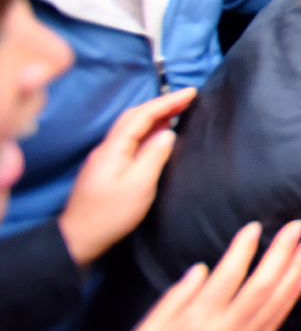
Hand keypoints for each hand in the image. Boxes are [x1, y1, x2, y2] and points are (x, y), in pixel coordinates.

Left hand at [61, 88, 195, 265]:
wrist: (79, 238)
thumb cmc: (110, 214)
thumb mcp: (139, 186)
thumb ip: (154, 156)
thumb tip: (167, 132)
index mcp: (114, 149)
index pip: (142, 116)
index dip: (167, 102)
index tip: (191, 92)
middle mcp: (106, 148)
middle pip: (133, 117)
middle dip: (161, 104)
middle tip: (187, 98)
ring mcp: (104, 158)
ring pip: (130, 127)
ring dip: (154, 115)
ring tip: (178, 110)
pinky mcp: (106, 168)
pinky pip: (129, 139)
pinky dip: (147, 129)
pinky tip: (158, 133)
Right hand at [102, 220, 300, 330]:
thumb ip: (176, 297)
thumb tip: (203, 270)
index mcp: (196, 322)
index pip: (228, 275)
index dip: (244, 248)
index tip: (255, 226)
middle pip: (263, 285)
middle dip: (283, 252)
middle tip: (299, 226)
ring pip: (276, 302)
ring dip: (296, 270)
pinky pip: (275, 322)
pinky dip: (290, 298)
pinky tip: (300, 280)